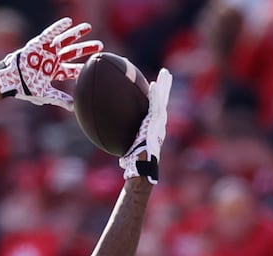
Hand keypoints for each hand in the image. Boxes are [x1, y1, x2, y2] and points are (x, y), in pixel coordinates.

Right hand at [0, 18, 101, 108]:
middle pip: (73, 53)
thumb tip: (75, 108)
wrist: (10, 80)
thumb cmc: (25, 88)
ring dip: (76, 34)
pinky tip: (68, 21)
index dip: (82, 69)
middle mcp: (52, 60)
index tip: (95, 66)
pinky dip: (58, 27)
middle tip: (100, 46)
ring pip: (64, 41)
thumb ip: (60, 99)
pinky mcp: (38, 44)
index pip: (71, 70)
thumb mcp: (44, 94)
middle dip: (86, 49)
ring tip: (89, 27)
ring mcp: (46, 51)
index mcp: (54, 72)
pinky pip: (50, 33)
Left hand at [121, 68, 171, 182]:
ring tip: (165, 73)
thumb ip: (123, 137)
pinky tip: (153, 84)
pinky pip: (155, 106)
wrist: (140, 165)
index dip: (157, 97)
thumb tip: (106, 134)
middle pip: (163, 100)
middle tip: (166, 74)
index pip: (156, 108)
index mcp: (154, 126)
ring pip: (163, 100)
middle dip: (165, 87)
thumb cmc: (132, 160)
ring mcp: (159, 122)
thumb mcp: (126, 145)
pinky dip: (155, 95)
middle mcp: (159, 123)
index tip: (155, 86)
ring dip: (165, 86)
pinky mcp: (155, 123)